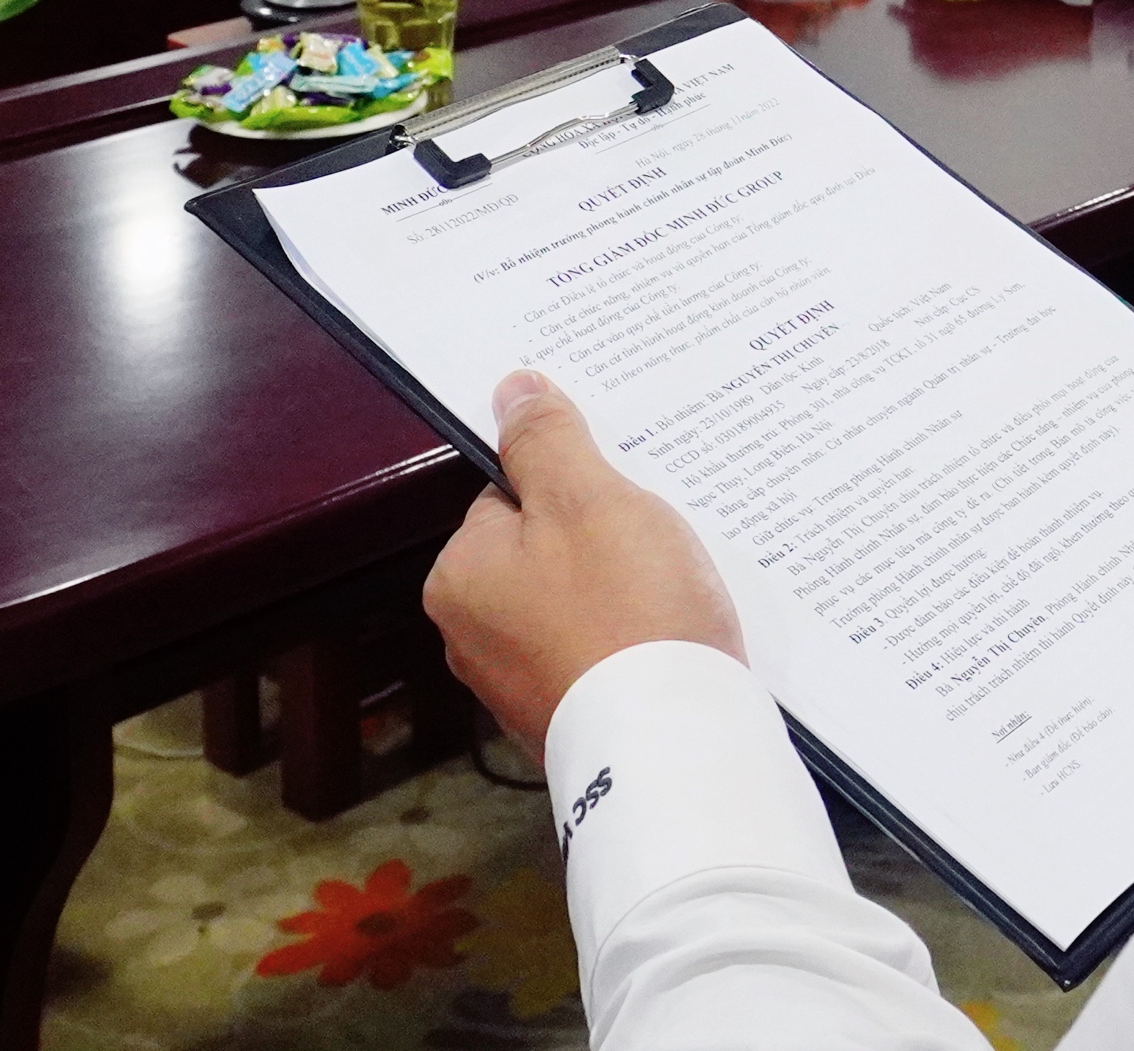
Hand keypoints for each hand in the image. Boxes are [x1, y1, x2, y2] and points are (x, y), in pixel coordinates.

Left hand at [426, 370, 742, 754]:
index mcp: (458, 579)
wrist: (673, 744)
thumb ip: (546, 439)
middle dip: (601, 539)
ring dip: (623, 590)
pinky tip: (672, 636)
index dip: (574, 485)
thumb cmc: (625, 611)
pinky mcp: (567, 721)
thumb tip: (512, 388)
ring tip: (675, 588)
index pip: (512, 496)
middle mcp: (471, 638)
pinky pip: (600, 654)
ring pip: (577, 603)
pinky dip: (633, 640)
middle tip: (657, 538)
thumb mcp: (588, 499)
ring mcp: (519, 688)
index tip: (624, 492)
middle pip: (545, 551)